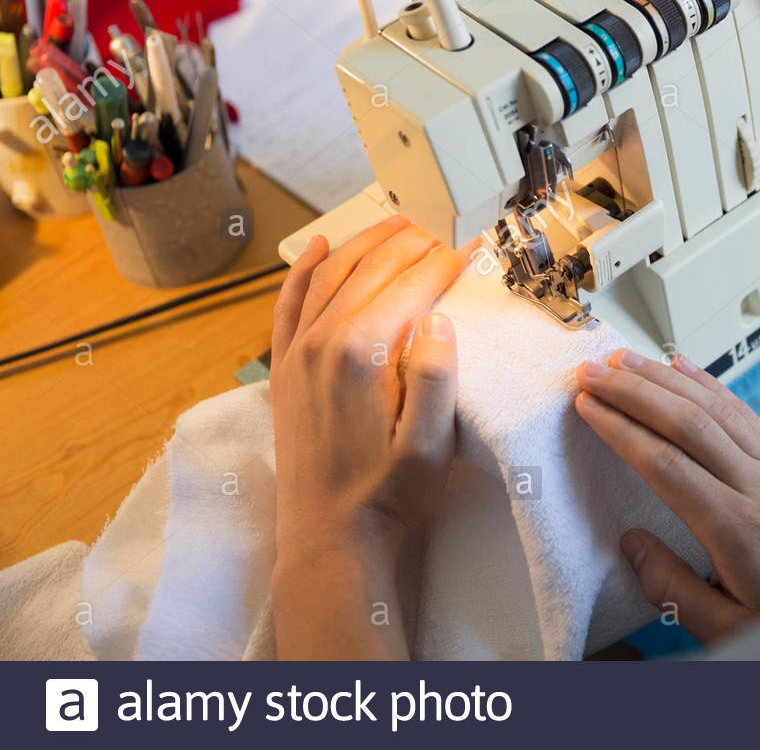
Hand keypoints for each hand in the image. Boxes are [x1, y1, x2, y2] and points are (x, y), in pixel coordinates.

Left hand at [268, 215, 468, 657]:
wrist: (331, 534)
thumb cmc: (387, 491)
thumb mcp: (431, 442)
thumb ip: (436, 374)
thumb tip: (437, 317)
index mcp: (362, 352)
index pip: (412, 285)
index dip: (447, 262)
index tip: (474, 249)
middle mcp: (322, 340)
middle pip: (371, 269)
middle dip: (411, 244)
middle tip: (442, 234)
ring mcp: (297, 351)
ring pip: (330, 274)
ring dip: (365, 243)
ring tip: (397, 226)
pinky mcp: (284, 368)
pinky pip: (289, 302)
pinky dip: (303, 269)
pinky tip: (318, 247)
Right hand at [575, 349, 759, 643]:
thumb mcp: (727, 628)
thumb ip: (672, 588)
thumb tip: (631, 543)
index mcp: (736, 530)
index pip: (666, 465)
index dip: (621, 430)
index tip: (587, 407)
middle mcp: (758, 486)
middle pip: (687, 422)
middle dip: (632, 391)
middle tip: (590, 371)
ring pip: (713, 406)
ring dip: (662, 377)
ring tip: (621, 358)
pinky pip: (741, 409)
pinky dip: (707, 382)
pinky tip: (680, 365)